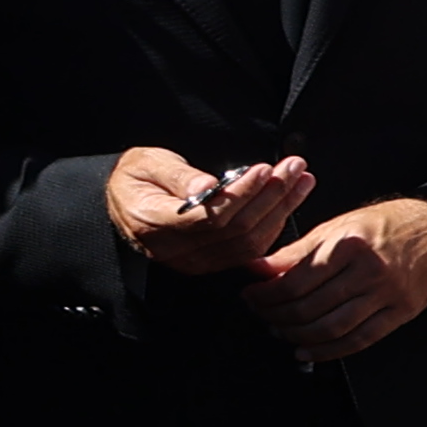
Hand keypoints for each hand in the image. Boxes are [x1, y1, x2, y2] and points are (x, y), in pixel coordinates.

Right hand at [108, 147, 315, 275]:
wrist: (126, 200)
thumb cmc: (136, 178)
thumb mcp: (146, 164)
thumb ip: (177, 175)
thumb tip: (207, 186)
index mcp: (154, 224)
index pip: (209, 217)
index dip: (240, 194)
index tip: (263, 170)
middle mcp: (174, 250)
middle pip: (236, 229)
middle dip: (271, 195)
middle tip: (294, 167)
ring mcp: (194, 261)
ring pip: (248, 241)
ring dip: (280, 208)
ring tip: (300, 179)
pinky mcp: (211, 262)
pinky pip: (250, 249)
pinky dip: (274, 224)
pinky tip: (288, 200)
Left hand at [250, 195, 426, 364]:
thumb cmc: (390, 224)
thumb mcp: (338, 226)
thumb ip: (297, 251)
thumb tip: (258, 269)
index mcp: (350, 244)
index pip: (294, 281)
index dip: (265, 294)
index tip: (252, 295)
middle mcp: (370, 271)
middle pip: (309, 307)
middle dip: (275, 316)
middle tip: (261, 313)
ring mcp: (388, 295)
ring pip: (331, 328)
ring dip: (297, 335)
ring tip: (281, 330)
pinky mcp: (401, 312)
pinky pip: (359, 340)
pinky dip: (329, 351)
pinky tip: (309, 350)